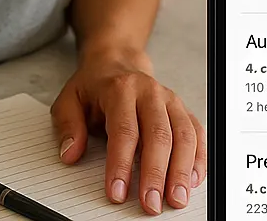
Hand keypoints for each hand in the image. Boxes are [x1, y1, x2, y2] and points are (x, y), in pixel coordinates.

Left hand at [49, 51, 205, 213]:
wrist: (117, 62)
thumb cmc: (94, 86)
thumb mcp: (69, 99)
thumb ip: (68, 126)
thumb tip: (70, 155)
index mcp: (120, 89)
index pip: (124, 130)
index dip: (121, 164)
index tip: (117, 193)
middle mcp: (150, 92)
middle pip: (158, 135)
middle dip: (155, 174)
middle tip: (150, 204)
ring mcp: (170, 100)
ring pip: (183, 135)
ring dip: (181, 170)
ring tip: (176, 199)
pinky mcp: (182, 110)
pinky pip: (197, 133)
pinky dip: (198, 159)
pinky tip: (193, 181)